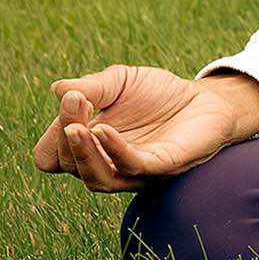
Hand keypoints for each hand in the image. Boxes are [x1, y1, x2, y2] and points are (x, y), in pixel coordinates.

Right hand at [34, 64, 250, 192]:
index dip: (53, 133)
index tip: (71, 98)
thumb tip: (58, 89)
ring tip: (76, 128)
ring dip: (82, 153)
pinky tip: (104, 129)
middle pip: (70, 164)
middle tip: (76, 101)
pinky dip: (115, 150)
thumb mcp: (120, 81)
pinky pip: (132, 167)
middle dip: (67, 132)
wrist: (205, 98)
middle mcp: (108, 165)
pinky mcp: (163, 167)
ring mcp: (135, 171)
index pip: (53, 155)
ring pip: (97, 178)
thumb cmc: (159, 95)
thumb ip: (93, 86)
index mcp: (90, 148)